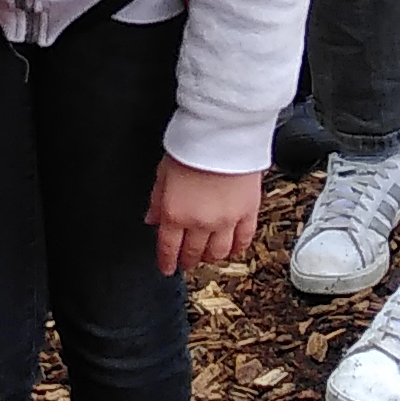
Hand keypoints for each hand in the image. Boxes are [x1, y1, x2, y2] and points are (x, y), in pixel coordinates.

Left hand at [147, 156, 262, 275]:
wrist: (224, 132)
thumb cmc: (193, 145)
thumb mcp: (163, 171)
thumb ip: (157, 200)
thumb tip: (152, 219)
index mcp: (174, 213)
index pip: (168, 248)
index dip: (167, 262)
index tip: (167, 268)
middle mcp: (199, 222)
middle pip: (192, 252)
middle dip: (188, 260)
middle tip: (186, 261)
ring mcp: (225, 220)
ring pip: (218, 252)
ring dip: (211, 257)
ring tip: (208, 255)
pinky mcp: (247, 213)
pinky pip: (243, 240)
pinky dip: (236, 248)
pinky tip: (233, 248)